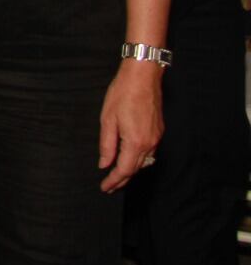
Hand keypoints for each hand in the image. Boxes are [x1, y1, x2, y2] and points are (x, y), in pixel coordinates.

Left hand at [97, 62, 163, 192]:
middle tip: (110, 187)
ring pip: (144, 162)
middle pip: (135, 169)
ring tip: (118, 177)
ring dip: (131, 171)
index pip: (124, 170)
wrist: (143, 77)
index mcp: (135, 142)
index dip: (114, 181)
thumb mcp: (107, 120)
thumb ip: (106, 145)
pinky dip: (138, 159)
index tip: (104, 187)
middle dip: (122, 180)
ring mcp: (156, 137)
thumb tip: (104, 164)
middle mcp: (149, 143)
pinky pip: (149, 152)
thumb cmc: (123, 94)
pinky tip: (131, 159)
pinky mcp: (159, 131)